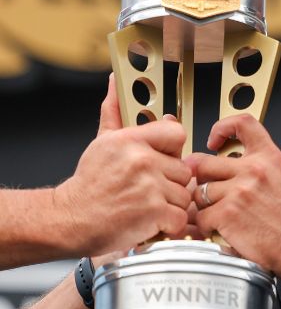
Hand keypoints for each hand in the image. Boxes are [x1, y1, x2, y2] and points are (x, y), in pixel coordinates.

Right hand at [55, 76, 192, 253]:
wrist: (68, 220)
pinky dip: (168, 226)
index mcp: (131, 140)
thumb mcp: (102, 143)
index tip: (160, 161)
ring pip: (184, 195)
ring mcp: (149, 187)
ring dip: (169, 206)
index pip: (178, 134)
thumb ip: (115, 112)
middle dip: (169, 184)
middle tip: (144, 190)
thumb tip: (116, 82)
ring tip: (143, 207)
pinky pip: (180, 218)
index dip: (173, 151)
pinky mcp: (154, 213)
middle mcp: (141, 160)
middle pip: (183, 170)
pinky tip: (148, 222)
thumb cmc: (89, 184)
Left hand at [188, 115, 280, 275]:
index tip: (214, 140)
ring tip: (220, 215)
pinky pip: (201, 217)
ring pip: (199, 192)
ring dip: (204, 206)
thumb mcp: (280, 178)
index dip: (221, 127)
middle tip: (208, 192)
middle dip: (200, 179)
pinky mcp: (227, 213)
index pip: (243, 124)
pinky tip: (223, 230)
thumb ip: (253, 167)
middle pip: (202, 162)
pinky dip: (207, 228)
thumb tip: (219, 163)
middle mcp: (254, 170)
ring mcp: (239, 191)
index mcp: (268, 157)